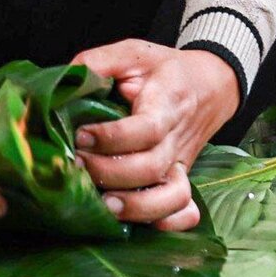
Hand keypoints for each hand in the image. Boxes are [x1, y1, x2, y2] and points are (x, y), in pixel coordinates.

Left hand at [71, 39, 240, 231]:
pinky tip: (138, 221)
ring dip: (135, 207)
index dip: (113, 138)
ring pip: (171, 196)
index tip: (82, 134)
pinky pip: (185, 210)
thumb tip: (64, 81)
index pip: (146, 129)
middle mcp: (177, 139)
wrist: (211, 85)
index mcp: (167, 104)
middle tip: (76, 165)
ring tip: (103, 204)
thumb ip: (98, 62)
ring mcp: (181, 163)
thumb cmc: (167, 70)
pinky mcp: (181, 178)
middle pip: (151, 168)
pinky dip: (168, 223)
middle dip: (109, 173)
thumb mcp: (134, 53)